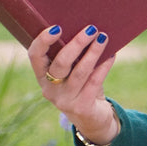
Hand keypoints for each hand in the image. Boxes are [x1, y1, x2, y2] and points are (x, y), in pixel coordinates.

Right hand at [28, 25, 118, 145]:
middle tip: (91, 29)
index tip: (57, 27)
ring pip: (80, 72)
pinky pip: (95, 82)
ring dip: (93, 53)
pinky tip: (112, 55)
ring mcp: (65, 100)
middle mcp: (50, 89)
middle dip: (76, 44)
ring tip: (103, 37)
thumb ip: (73, 56)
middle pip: (60, 64)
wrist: (92, 119)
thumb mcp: (72, 72)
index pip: (34, 56)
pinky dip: (104, 66)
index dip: (43, 41)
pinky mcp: (82, 107)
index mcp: (42, 77)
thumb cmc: (81, 86)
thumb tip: (88, 28)